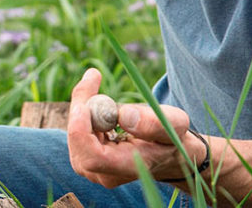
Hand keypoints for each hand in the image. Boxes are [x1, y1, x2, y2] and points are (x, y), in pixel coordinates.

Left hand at [67, 69, 201, 187]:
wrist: (170, 152)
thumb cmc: (174, 137)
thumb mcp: (175, 125)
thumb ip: (154, 123)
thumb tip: (123, 115)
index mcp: (126, 168)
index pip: (92, 158)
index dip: (82, 131)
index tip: (84, 104)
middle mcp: (105, 173)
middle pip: (78, 143)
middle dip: (81, 107)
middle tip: (93, 77)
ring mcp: (94, 168)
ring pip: (75, 134)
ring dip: (83, 105)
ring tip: (97, 84)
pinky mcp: (88, 156)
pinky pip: (77, 130)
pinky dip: (84, 110)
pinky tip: (99, 100)